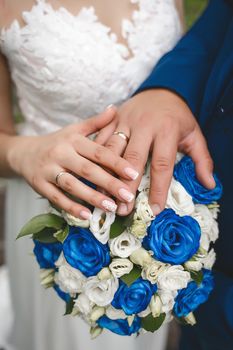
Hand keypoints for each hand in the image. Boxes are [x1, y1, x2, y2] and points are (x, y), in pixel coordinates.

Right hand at [6, 107, 138, 218]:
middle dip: (109, 183)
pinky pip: (56, 198)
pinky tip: (87, 215)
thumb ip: (96, 122)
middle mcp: (60, 153)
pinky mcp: (39, 184)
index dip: (116, 163)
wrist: (25, 152)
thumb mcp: (75, 130)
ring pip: (72, 185)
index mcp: (73, 140)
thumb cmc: (57, 142)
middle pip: (87, 169)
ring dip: (92, 197)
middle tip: (128, 196)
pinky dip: (71, 207)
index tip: (134, 174)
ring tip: (112, 207)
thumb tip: (115, 109)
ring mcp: (48, 170)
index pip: (98, 152)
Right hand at [95, 89, 214, 215]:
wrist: (161, 89)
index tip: (155, 209)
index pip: (162, 164)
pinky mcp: (113, 119)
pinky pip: (101, 139)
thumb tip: (209, 184)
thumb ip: (203, 159)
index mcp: (167, 129)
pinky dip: (95, 158)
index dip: (158, 188)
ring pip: (112, 151)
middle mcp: (144, 125)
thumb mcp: (194, 135)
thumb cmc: (178, 116)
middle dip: (127, 187)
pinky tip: (92, 176)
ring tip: (105, 198)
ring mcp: (125, 121)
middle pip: (133, 160)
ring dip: (106, 175)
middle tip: (124, 210)